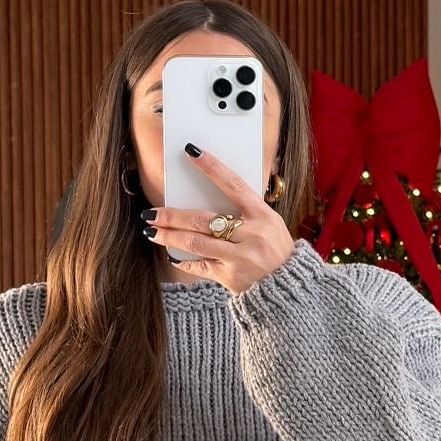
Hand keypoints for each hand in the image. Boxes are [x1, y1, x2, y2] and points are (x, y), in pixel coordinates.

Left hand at [145, 144, 295, 294]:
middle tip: (151, 213)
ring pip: (195, 243)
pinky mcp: (231, 278)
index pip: (234, 184)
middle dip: (172, 215)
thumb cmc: (276, 249)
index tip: (191, 152)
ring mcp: (240, 258)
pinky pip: (200, 267)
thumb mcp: (270, 223)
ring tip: (151, 231)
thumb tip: (207, 196)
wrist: (289, 287)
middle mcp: (251, 235)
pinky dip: (184, 261)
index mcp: (263, 215)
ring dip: (169, 236)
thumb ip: (244, 211)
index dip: (212, 167)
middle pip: (203, 219)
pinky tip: (172, 255)